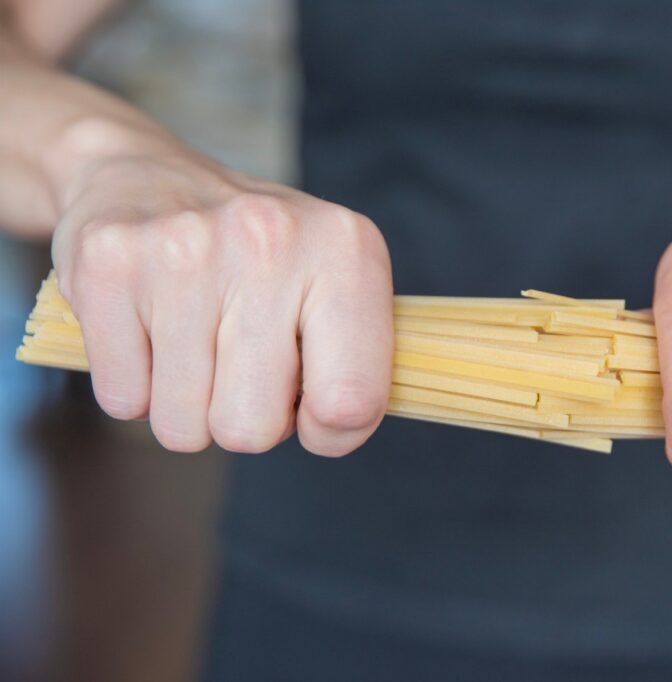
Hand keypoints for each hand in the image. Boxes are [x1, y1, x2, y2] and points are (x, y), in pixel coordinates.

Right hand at [50, 119, 392, 454]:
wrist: (149, 175)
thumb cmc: (261, 256)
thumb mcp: (336, 286)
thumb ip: (357, 365)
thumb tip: (337, 430)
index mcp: (345, 251)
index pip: (352, 403)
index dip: (330, 433)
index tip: (311, 407)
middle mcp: (269, 240)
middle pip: (253, 430)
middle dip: (244, 417)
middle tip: (239, 361)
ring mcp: (184, 250)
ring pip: (182, 427)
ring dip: (186, 404)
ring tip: (194, 340)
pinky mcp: (108, 265)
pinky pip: (123, 401)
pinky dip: (134, 384)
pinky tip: (150, 329)